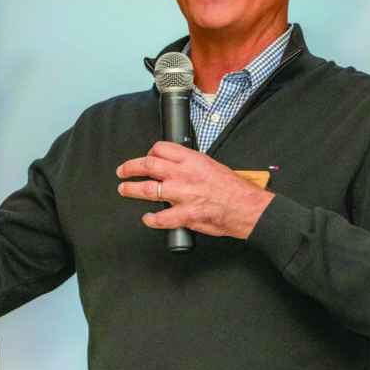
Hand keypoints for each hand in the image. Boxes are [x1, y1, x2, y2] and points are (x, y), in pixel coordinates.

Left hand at [117, 141, 274, 238]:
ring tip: (124, 190)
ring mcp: (183, 196)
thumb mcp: (212, 165)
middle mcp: (184, 175)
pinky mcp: (186, 216)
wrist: (247, 207)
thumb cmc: (234, 188)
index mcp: (192, 160)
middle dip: (130, 168)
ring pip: (148, 190)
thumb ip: (192, 165)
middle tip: (122, 171)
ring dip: (131, 190)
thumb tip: (177, 166)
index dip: (149, 152)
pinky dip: (151, 220)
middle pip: (148, 166)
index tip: (145, 158)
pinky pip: (161, 218)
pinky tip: (148, 219)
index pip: (161, 149)